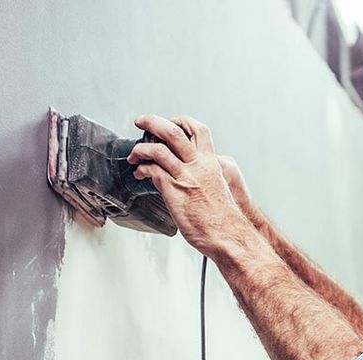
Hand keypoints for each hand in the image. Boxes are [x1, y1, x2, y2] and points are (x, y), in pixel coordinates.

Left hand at [127, 114, 248, 255]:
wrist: (228, 235)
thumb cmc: (223, 218)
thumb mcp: (216, 188)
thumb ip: (202, 176)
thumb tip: (186, 175)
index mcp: (212, 163)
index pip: (198, 130)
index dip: (182, 121)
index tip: (171, 123)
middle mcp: (199, 165)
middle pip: (174, 131)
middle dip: (153, 122)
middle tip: (142, 122)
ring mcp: (186, 175)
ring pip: (158, 148)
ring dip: (140, 148)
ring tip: (134, 154)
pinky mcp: (174, 189)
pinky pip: (152, 170)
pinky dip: (141, 169)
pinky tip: (139, 173)